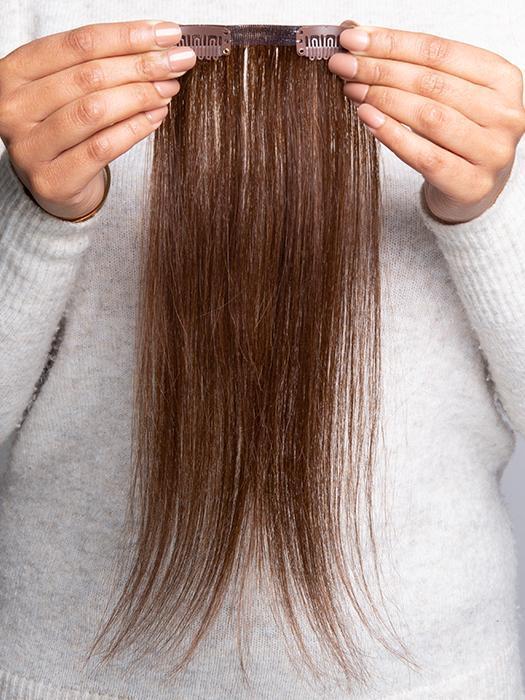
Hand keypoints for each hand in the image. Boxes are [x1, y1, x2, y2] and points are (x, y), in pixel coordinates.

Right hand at [0, 20, 195, 219]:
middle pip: (88, 77)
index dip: (128, 36)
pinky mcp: (52, 180)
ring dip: (140, 96)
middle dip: (142, 66)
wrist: (54, 183)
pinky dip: (134, 129)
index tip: (168, 34)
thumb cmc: (65, 126)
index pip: (78, 44)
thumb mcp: (70, 87)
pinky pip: (102, 148)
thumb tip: (160, 44)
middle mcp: (13, 108)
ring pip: (95, 111)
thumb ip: (102, 64)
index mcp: (14, 72)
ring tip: (169, 89)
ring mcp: (29, 148)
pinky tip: (156, 117)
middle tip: (178, 63)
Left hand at [328, 23, 524, 223]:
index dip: (392, 43)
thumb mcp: (445, 93)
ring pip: (428, 117)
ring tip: (352, 90)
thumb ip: (410, 64)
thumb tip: (357, 32)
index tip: (353, 39)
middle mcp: (504, 112)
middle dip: (380, 70)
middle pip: (431, 83)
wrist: (472, 188)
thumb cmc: (456, 135)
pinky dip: (392, 135)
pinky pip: (425, 156)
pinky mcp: (472, 184)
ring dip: (383, 100)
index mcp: (502, 78)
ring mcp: (492, 151)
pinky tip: (368, 119)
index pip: (439, 51)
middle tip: (343, 65)